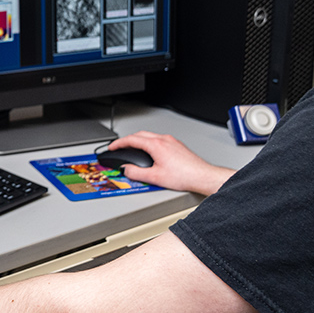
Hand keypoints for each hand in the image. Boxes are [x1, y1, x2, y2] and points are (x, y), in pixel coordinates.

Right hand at [108, 131, 233, 195]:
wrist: (201, 176)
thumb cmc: (183, 176)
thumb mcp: (154, 178)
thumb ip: (136, 173)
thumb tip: (125, 169)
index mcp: (155, 145)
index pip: (131, 139)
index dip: (119, 143)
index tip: (112, 147)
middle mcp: (163, 139)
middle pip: (140, 135)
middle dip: (127, 140)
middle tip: (119, 147)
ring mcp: (171, 141)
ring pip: (150, 136)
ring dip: (138, 140)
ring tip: (132, 149)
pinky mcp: (176, 145)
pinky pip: (158, 139)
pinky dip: (149, 143)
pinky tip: (150, 152)